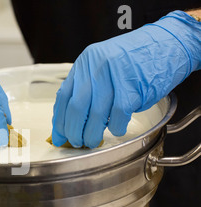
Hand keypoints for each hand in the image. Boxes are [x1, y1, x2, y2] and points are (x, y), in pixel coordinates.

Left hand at [52, 10, 200, 148]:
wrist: (167, 44)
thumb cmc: (135, 59)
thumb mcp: (102, 66)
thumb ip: (86, 89)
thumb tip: (69, 122)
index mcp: (85, 62)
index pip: (63, 97)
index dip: (59, 121)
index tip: (59, 137)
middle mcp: (96, 66)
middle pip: (76, 108)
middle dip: (74, 131)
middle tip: (78, 142)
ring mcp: (114, 75)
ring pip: (95, 115)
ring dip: (92, 134)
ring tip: (93, 141)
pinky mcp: (132, 86)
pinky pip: (117, 116)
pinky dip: (115, 127)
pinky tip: (116, 129)